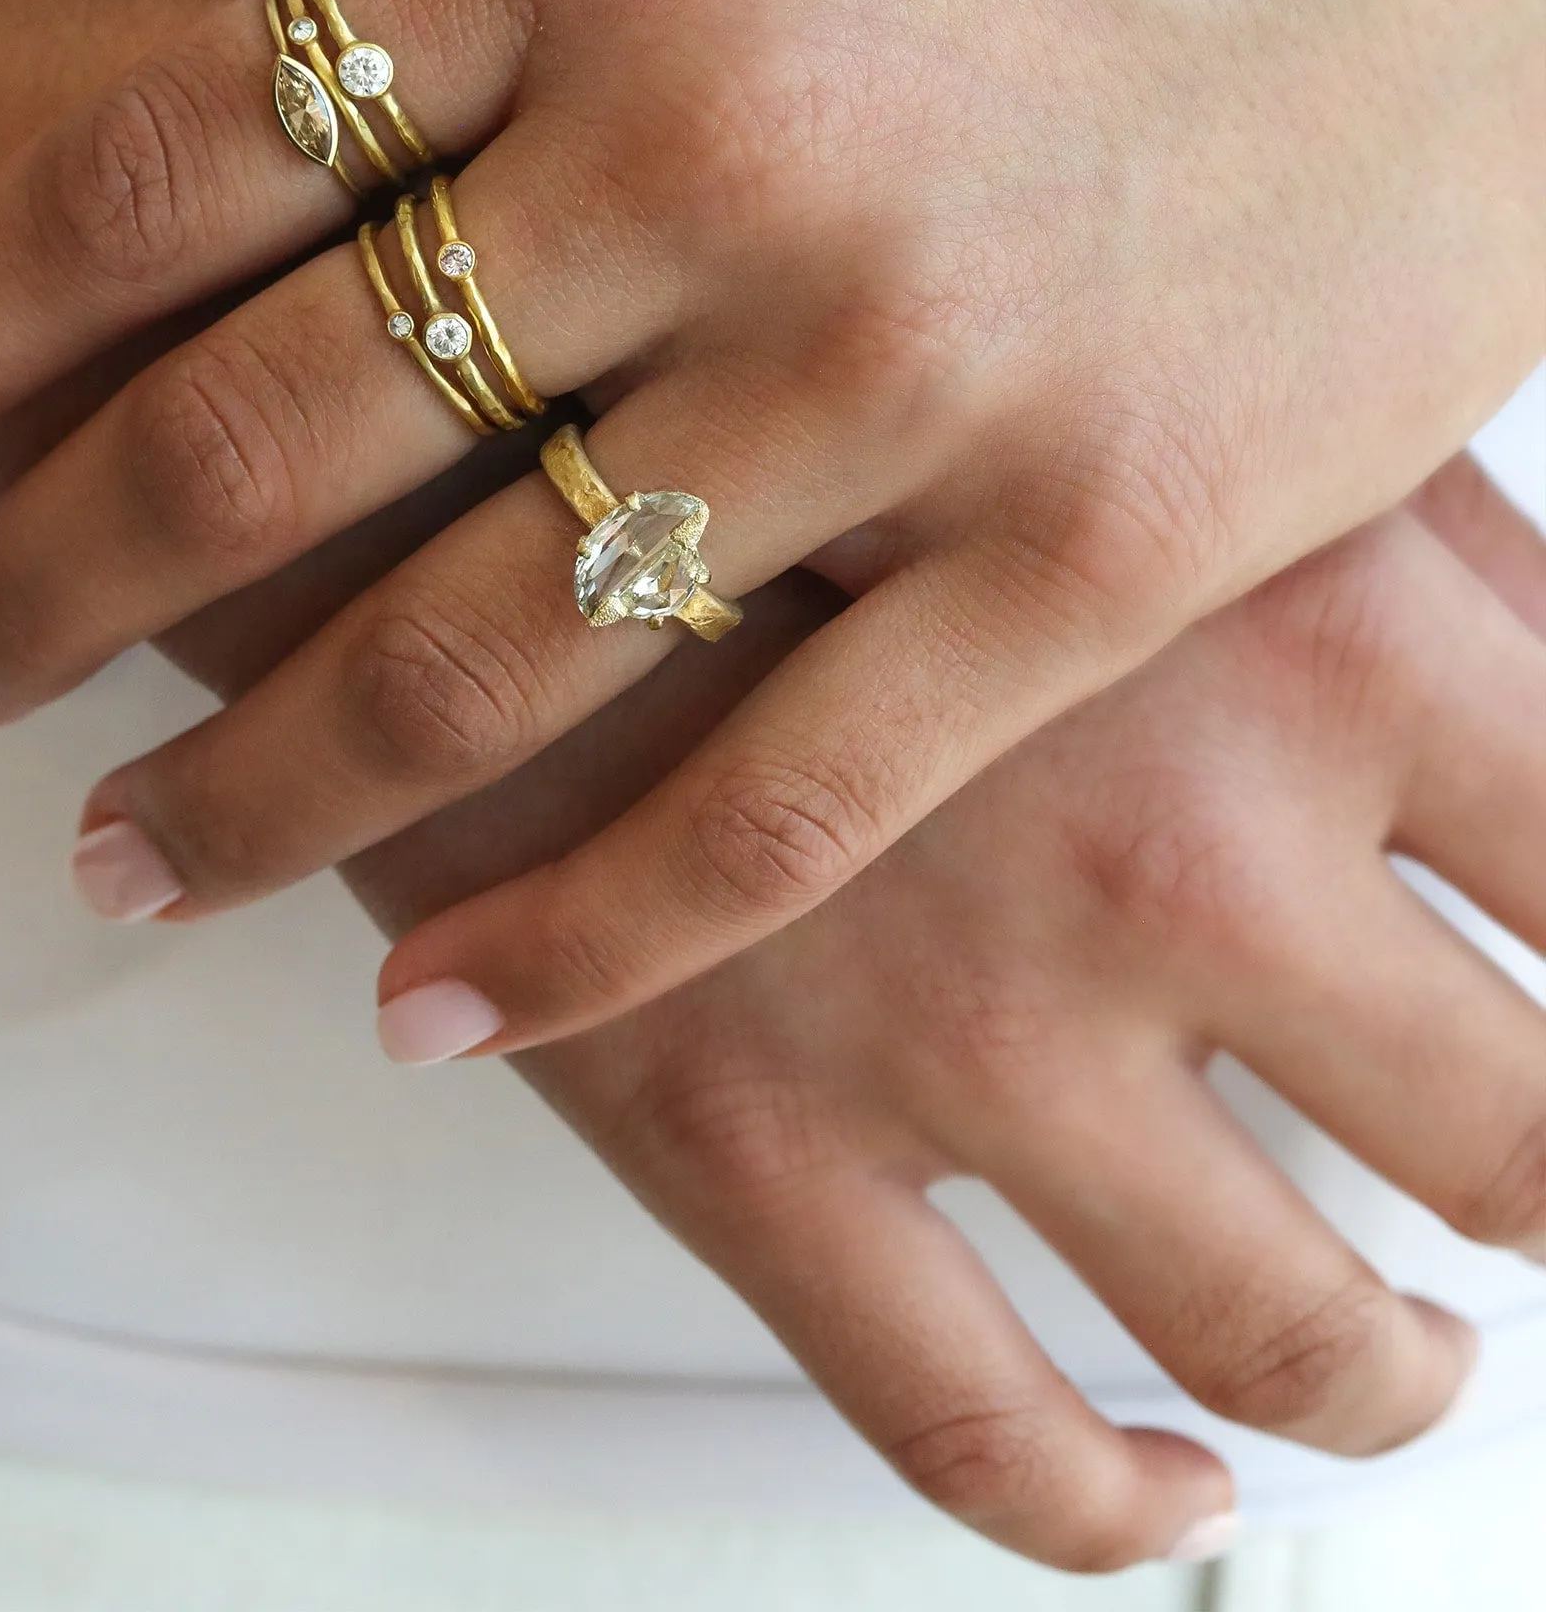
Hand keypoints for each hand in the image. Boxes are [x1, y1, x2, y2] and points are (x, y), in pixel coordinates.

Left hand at [0, 0, 1545, 1059]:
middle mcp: (723, 144)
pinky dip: (580, 934)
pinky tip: (423, 1010)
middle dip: (45, 584)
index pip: (149, 160)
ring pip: (485, 648)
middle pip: (268, 433)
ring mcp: (911, 365)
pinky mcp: (1094, 550)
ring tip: (124, 862)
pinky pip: (775, 801)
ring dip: (261, 786)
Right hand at [316, 459, 1545, 1568]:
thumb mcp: (1089, 361)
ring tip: (1381, 1348)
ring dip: (1380, 1367)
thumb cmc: (761, 356)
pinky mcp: (741, 1134)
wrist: (420, 417)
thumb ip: (1380, 515)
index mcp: (1301, 621)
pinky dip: (1110, 1500)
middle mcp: (1170, 840)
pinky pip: (982, 1431)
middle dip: (1543, 1178)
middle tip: (1516, 1171)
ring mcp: (958, 1017)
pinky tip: (1154, 1473)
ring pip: (1294, 1328)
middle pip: (1522, 1138)